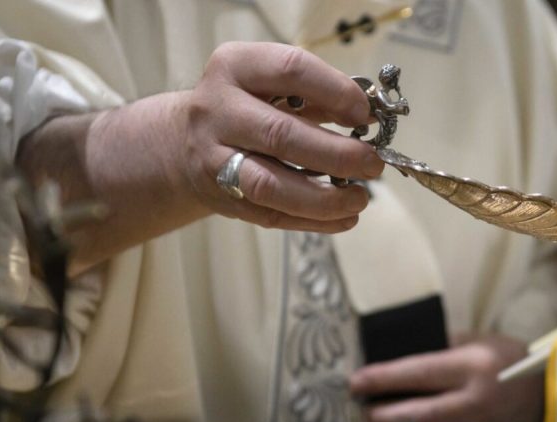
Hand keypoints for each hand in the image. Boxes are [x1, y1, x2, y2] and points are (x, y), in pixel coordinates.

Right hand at [175, 42, 383, 229]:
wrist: (184, 141)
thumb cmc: (246, 106)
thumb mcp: (271, 84)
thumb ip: (316, 94)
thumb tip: (368, 114)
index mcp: (235, 67)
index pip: (289, 70)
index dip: (335, 91)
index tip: (366, 113)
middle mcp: (217, 110)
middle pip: (280, 135)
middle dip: (336, 154)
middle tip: (372, 164)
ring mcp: (214, 159)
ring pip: (270, 185)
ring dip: (324, 198)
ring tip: (360, 198)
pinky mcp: (222, 198)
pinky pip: (271, 215)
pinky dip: (313, 220)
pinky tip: (344, 217)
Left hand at [349, 335, 542, 421]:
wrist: (554, 393)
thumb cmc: (512, 360)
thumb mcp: (480, 342)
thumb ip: (442, 346)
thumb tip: (397, 354)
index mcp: (474, 365)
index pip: (420, 372)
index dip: (384, 379)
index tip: (355, 382)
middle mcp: (475, 399)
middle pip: (418, 412)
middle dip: (383, 414)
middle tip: (359, 410)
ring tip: (373, 421)